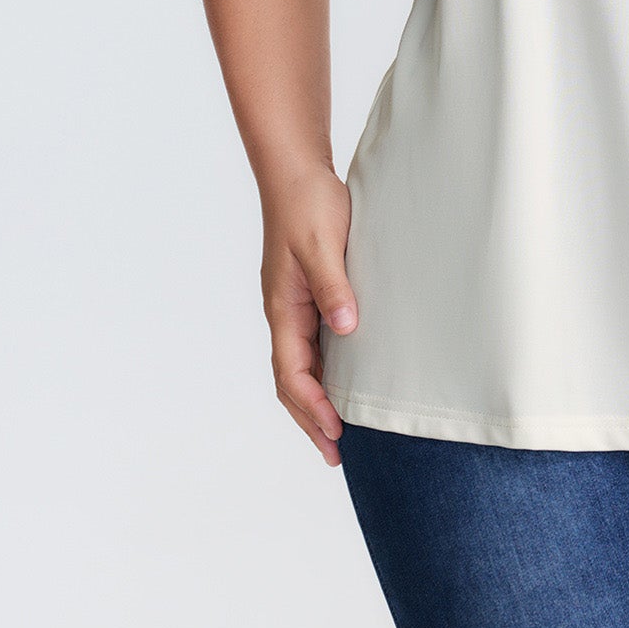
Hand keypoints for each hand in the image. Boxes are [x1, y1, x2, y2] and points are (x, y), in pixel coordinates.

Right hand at [260, 163, 358, 464]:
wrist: (297, 172)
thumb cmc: (308, 204)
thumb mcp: (323, 244)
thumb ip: (334, 286)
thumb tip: (346, 329)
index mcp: (282, 307)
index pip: (292, 372)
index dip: (313, 406)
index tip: (337, 433)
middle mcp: (284, 313)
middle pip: (292, 380)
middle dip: (311, 418)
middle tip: (336, 456)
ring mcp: (294, 305)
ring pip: (301, 365)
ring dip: (316, 400)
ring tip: (340, 432)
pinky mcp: (308, 295)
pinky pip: (313, 344)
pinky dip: (324, 372)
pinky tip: (344, 380)